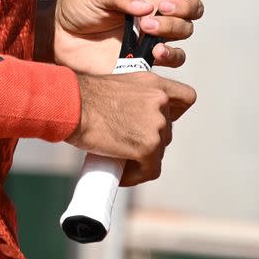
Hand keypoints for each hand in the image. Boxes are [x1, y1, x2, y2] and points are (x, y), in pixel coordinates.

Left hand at [53, 0, 203, 74]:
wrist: (58, 37)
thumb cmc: (77, 11)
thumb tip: (145, 6)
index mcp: (146, 6)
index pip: (181, 4)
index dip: (184, 5)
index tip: (165, 6)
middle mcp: (150, 28)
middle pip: (184, 28)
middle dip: (173, 25)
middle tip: (147, 25)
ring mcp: (144, 51)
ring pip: (178, 53)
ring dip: (173, 50)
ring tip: (154, 49)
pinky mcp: (135, 71)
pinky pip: (159, 75)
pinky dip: (159, 70)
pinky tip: (146, 62)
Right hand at [67, 70, 196, 185]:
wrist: (71, 104)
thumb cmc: (84, 96)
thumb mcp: (118, 85)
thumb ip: (137, 98)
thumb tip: (137, 120)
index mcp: (153, 83)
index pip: (187, 97)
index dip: (175, 112)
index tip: (158, 120)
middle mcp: (159, 101)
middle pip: (167, 131)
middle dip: (148, 140)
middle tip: (125, 144)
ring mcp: (156, 124)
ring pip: (158, 152)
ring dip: (141, 158)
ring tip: (118, 158)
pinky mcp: (149, 146)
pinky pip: (150, 170)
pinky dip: (136, 175)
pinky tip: (120, 173)